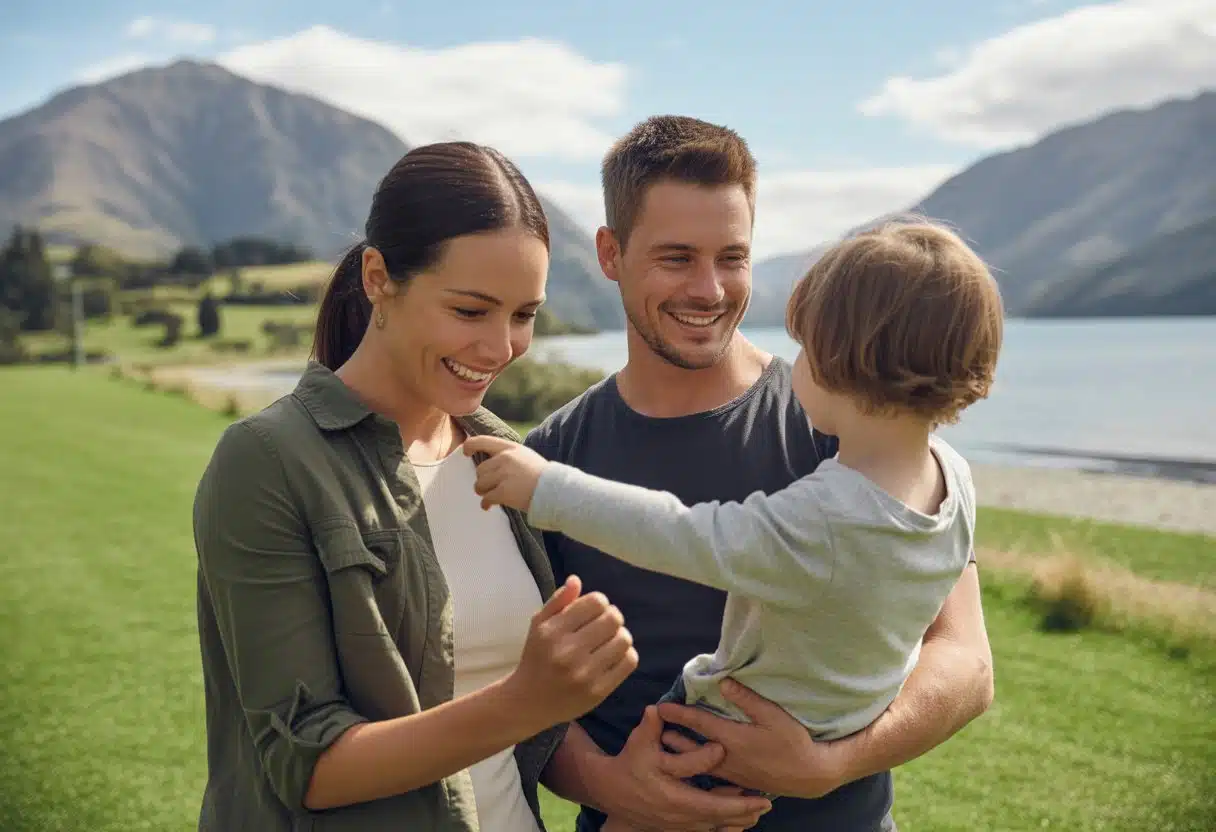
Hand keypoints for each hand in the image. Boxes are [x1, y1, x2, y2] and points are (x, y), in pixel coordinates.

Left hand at [464, 435, 547, 511]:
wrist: (556, 490)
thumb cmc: (542, 476)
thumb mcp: (525, 456)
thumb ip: (507, 456)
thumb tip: (488, 462)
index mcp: (510, 448)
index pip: (481, 441)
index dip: (469, 446)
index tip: (466, 452)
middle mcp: (504, 459)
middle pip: (480, 470)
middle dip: (483, 480)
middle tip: (490, 487)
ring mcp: (503, 475)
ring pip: (479, 484)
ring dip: (483, 492)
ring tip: (492, 495)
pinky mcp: (503, 492)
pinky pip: (486, 499)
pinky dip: (486, 504)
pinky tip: (489, 507)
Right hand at [504, 575, 637, 728]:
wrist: (528, 701)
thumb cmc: (536, 657)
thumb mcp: (538, 625)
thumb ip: (558, 601)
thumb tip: (576, 580)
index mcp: (552, 631)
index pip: (596, 602)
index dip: (600, 602)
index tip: (594, 610)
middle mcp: (568, 652)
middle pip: (613, 619)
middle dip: (613, 617)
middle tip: (606, 624)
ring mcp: (584, 674)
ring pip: (624, 640)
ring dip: (621, 635)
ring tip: (610, 640)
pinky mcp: (598, 691)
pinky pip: (628, 662)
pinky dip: (626, 654)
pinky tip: (614, 655)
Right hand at [596, 705, 771, 830]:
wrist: (614, 794)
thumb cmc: (629, 766)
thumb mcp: (637, 745)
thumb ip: (650, 728)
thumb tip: (657, 708)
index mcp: (667, 790)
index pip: (691, 776)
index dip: (707, 763)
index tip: (726, 752)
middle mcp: (676, 811)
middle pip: (712, 811)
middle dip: (740, 807)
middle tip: (764, 802)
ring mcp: (680, 824)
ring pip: (714, 824)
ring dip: (738, 819)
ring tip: (760, 810)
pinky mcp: (681, 828)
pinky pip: (709, 830)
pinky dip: (727, 827)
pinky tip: (745, 821)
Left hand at [657, 679, 847, 798]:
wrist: (808, 776)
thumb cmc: (793, 742)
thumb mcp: (774, 716)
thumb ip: (748, 699)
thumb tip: (723, 683)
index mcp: (733, 738)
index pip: (699, 723)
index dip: (678, 714)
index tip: (660, 707)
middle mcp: (726, 756)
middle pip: (690, 746)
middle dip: (670, 736)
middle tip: (651, 728)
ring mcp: (730, 771)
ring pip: (696, 762)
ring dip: (680, 752)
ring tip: (664, 743)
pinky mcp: (736, 780)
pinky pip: (708, 774)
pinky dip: (694, 766)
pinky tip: (688, 763)